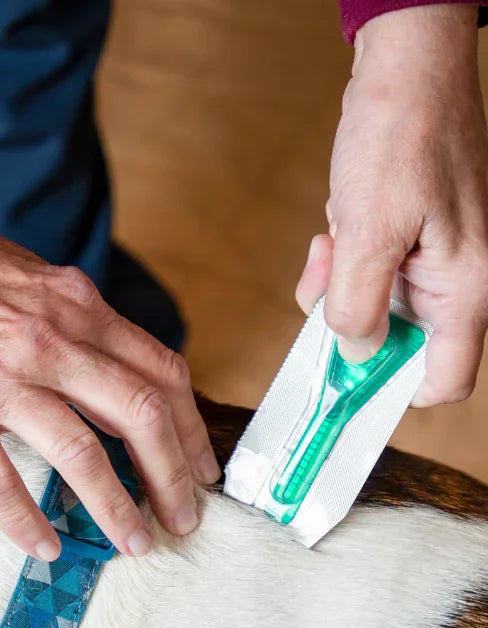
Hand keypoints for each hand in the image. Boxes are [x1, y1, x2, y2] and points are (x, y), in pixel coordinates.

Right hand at [0, 201, 218, 560]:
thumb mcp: (29, 277)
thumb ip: (73, 324)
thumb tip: (106, 374)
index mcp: (75, 305)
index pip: (161, 372)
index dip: (190, 428)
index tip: (200, 468)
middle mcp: (50, 340)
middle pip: (141, 416)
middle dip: (173, 478)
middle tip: (184, 521)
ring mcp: (0, 377)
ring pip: (82, 453)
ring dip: (117, 507)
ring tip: (135, 543)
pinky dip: (26, 521)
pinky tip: (44, 547)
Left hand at [296, 3, 487, 405]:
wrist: (406, 71)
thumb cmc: (401, 138)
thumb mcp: (368, 231)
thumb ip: (358, 305)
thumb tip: (354, 351)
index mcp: (466, 289)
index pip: (444, 380)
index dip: (393, 392)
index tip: (344, 384)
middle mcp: (455, 284)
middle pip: (397, 348)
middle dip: (349, 327)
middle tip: (326, 285)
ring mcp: (430, 265)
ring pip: (374, 313)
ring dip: (338, 291)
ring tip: (331, 243)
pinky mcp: (405, 246)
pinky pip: (365, 280)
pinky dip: (341, 267)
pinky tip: (334, 232)